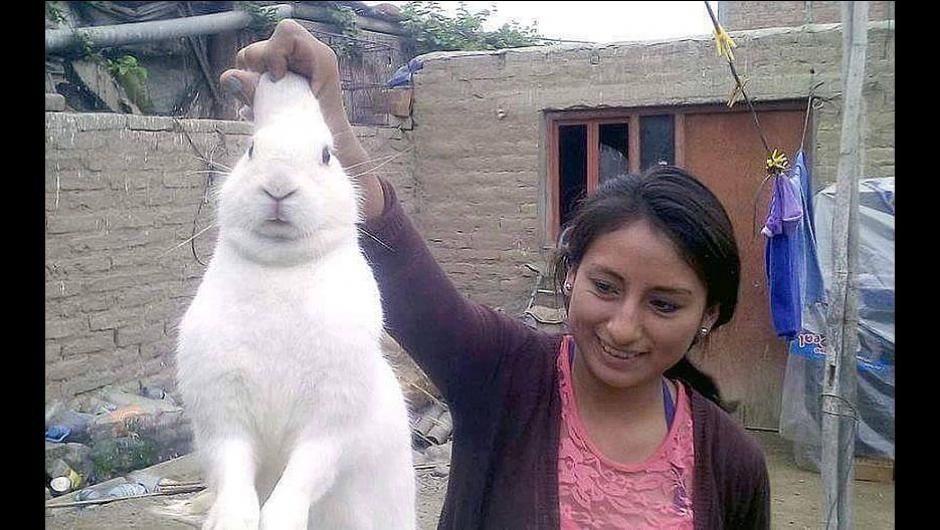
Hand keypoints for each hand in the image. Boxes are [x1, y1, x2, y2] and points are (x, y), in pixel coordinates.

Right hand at [220, 19, 384, 218]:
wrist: (328, 155)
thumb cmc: (322, 139)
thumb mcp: (294, 116)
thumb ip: (264, 96)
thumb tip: (231, 77)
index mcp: (320, 59)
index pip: (287, 33)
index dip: (274, 53)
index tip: (278, 79)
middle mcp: (303, 58)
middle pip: (260, 48)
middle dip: (256, 73)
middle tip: (269, 98)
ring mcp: (287, 69)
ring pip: (249, 63)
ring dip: (251, 87)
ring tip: (266, 107)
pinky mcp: (276, 81)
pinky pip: (249, 78)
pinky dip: (249, 94)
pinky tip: (260, 110)